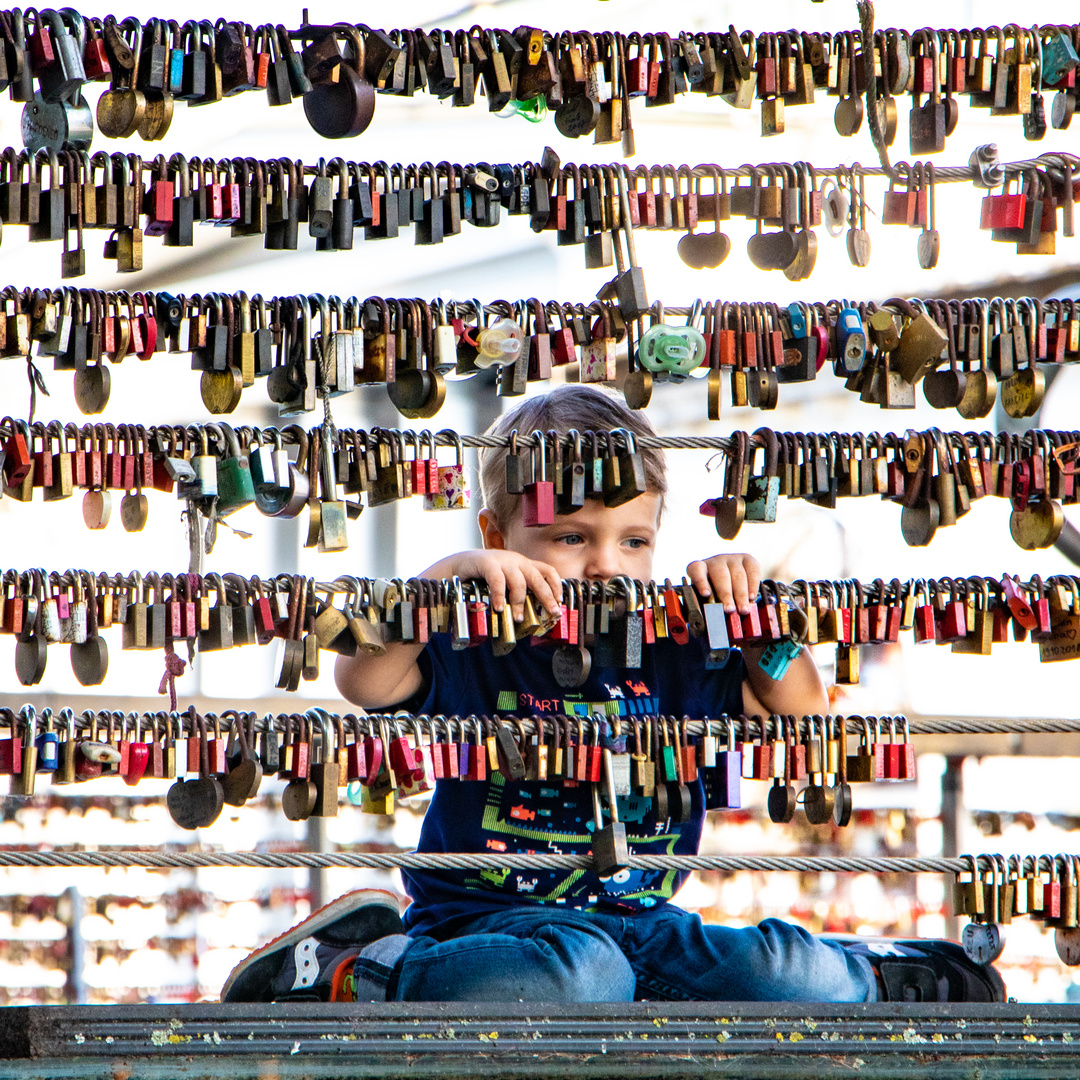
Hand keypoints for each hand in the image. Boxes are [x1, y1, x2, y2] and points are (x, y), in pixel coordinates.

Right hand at [429, 549, 562, 621]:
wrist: (461, 564)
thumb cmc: (485, 577)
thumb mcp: (507, 581)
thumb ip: (517, 592)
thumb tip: (529, 617)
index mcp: (524, 564)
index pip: (548, 570)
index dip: (556, 586)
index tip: (559, 601)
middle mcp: (517, 561)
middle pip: (538, 578)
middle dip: (547, 597)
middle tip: (553, 613)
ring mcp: (503, 561)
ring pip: (518, 582)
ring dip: (519, 602)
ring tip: (517, 618)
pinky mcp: (487, 563)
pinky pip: (497, 581)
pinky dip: (499, 596)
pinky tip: (498, 609)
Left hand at [686, 553, 760, 613]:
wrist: (730, 581)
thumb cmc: (714, 593)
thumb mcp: (705, 597)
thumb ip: (704, 606)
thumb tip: (704, 621)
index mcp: (699, 568)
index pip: (696, 570)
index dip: (701, 582)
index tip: (706, 595)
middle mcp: (715, 561)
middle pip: (721, 575)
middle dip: (726, 594)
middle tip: (729, 610)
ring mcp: (732, 558)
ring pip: (738, 574)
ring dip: (741, 594)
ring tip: (743, 610)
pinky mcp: (747, 559)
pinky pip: (752, 570)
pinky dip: (753, 584)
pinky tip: (752, 597)